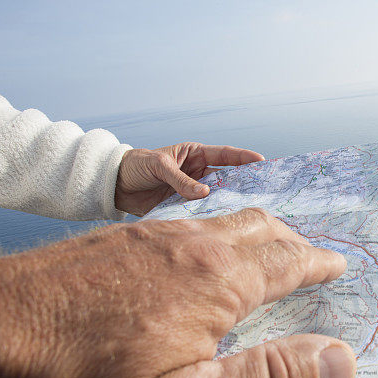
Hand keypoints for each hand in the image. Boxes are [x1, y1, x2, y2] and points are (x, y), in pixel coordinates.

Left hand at [0, 208, 353, 377]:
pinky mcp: (95, 251)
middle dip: (287, 239)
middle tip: (307, 255)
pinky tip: (186, 266)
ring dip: (245, 237)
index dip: (316, 263)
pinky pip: (171, 233)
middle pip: (252, 227)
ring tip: (257, 255)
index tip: (337, 264)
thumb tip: (341, 356)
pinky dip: (203, 243)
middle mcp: (176, 245)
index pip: (285, 260)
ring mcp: (131, 242)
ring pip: (209, 226)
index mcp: (211, 279)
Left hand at [114, 142, 264, 215]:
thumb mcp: (158, 166)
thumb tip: (204, 193)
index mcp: (194, 155)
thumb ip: (180, 180)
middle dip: (242, 183)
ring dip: (227, 202)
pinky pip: (201, 211)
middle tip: (262, 190)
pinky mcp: (184, 207)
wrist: (115, 186)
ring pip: (216, 196)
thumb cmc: (136, 166)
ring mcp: (192, 191)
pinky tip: (222, 222)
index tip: (261, 162)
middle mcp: (197, 173)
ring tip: (246, 209)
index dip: (243, 158)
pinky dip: (210, 216)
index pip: (224, 155)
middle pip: (225, 178)